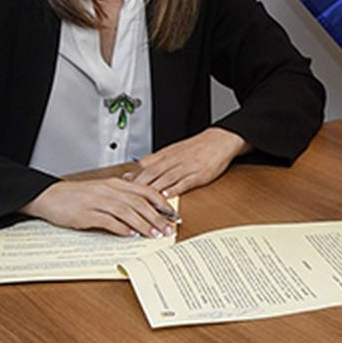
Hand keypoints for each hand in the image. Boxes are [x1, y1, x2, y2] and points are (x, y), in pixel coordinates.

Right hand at [20, 178, 178, 236]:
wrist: (50, 196)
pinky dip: (121, 228)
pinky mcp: (87, 213)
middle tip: (168, 229)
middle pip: (140, 203)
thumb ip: (123, 198)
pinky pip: (108, 221)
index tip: (173, 215)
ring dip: (143, 224)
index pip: (146, 191)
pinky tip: (130, 235)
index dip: (162, 203)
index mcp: (116, 184)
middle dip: (157, 217)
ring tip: (154, 234)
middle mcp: (110, 190)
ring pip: (127, 212)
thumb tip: (144, 210)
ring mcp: (98, 201)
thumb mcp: (104, 192)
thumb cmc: (78, 196)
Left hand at [126, 127, 249, 196]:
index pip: (145, 166)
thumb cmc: (196, 148)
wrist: (219, 140)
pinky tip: (166, 196)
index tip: (121, 188)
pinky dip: (174, 189)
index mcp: (166, 154)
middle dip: (139, 186)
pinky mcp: (198, 174)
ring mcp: (186, 167)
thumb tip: (132, 174)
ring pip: (165, 178)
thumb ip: (153, 163)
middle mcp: (173, 160)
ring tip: (143, 202)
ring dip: (153, 190)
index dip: (132, 178)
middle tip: (128, 199)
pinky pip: (184, 182)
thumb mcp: (172, 152)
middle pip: (152, 173)